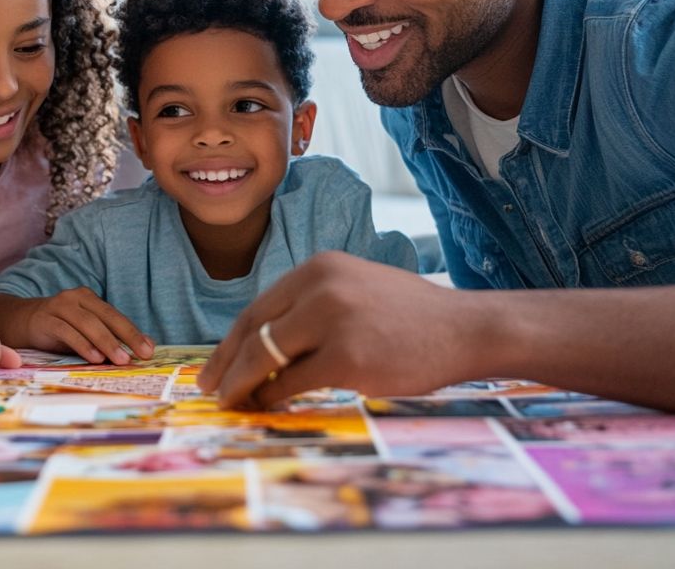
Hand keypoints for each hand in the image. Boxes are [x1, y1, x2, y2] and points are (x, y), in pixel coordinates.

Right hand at [0, 288, 154, 364]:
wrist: (20, 322)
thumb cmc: (58, 329)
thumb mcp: (84, 332)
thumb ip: (108, 337)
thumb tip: (142, 349)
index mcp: (89, 298)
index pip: (115, 315)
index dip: (133, 332)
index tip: (149, 350)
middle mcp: (76, 298)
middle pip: (106, 317)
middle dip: (126, 336)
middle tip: (142, 354)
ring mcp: (59, 306)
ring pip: (88, 323)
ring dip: (106, 342)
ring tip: (121, 359)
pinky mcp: (45, 319)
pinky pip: (67, 331)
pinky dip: (82, 344)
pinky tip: (94, 357)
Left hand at [197, 251, 477, 407]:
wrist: (466, 329)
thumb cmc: (408, 316)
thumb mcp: (353, 290)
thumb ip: (310, 308)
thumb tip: (261, 347)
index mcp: (318, 268)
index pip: (257, 307)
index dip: (230, 342)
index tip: (213, 366)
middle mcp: (321, 286)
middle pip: (255, 331)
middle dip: (226, 364)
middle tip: (208, 389)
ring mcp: (333, 320)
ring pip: (267, 356)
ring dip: (244, 384)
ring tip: (232, 403)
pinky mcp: (347, 357)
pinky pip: (294, 382)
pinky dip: (274, 397)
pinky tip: (266, 407)